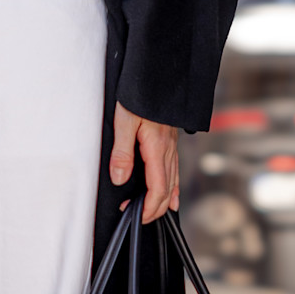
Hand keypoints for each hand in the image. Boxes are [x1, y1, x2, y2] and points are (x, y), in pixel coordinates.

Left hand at [110, 102, 178, 221]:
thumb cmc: (140, 94)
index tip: (137, 216)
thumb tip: (120, 178)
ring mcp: (171, 145)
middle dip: (156, 208)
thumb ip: (122, 152)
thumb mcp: (124, 121)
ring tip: (155, 213)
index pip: (158, 188)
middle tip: (141, 219)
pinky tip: (173, 194)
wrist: (157, 75)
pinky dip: (174, 187)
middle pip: (167, 189)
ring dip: (164, 200)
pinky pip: (174, 169)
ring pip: (173, 181)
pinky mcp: (169, 141)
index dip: (149, 207)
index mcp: (157, 147)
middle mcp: (168, 149)